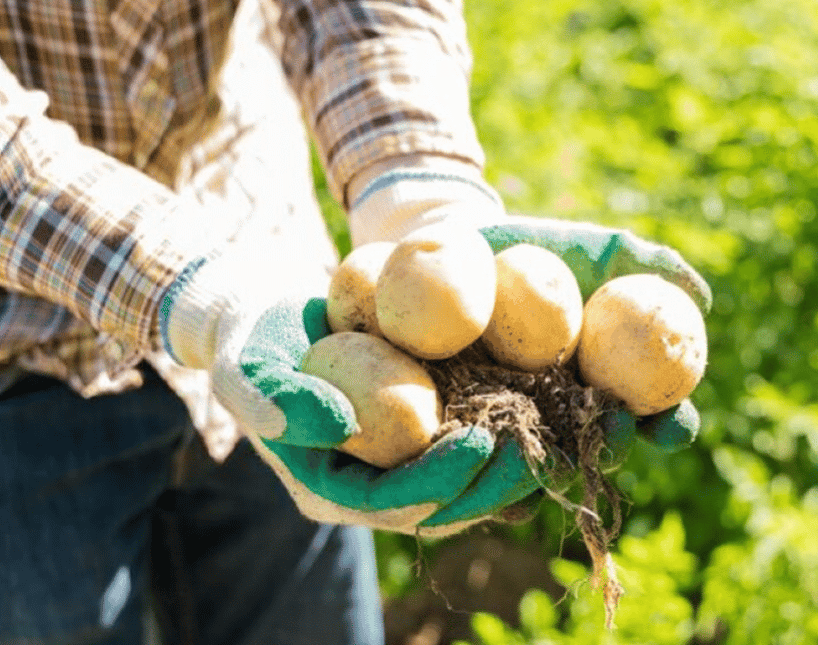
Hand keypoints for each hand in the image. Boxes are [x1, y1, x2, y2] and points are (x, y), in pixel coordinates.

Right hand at [158, 251, 541, 535]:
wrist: (273, 314)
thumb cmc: (253, 341)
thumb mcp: (248, 366)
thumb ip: (276, 401)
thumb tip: (339, 424)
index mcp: (333, 490)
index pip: (394, 503)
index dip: (442, 481)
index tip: (482, 444)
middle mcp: (377, 488)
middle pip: (449, 501)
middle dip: (499, 480)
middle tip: (543, 443)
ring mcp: (409, 462)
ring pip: (477, 478)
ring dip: (525, 459)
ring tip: (568, 429)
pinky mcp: (435, 430)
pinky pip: (486, 438)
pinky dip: (524, 424)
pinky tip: (564, 401)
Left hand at [345, 163, 710, 459]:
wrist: (452, 251)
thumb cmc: (534, 250)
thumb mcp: (589, 248)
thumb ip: (644, 264)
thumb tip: (699, 296)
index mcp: (609, 386)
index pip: (655, 417)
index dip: (671, 426)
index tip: (673, 421)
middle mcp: (568, 419)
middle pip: (601, 449)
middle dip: (613, 447)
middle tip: (616, 429)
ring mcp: (516, 432)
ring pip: (541, 464)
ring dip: (552, 465)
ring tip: (554, 451)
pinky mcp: (460, 436)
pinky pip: (473, 462)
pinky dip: (479, 467)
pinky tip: (479, 457)